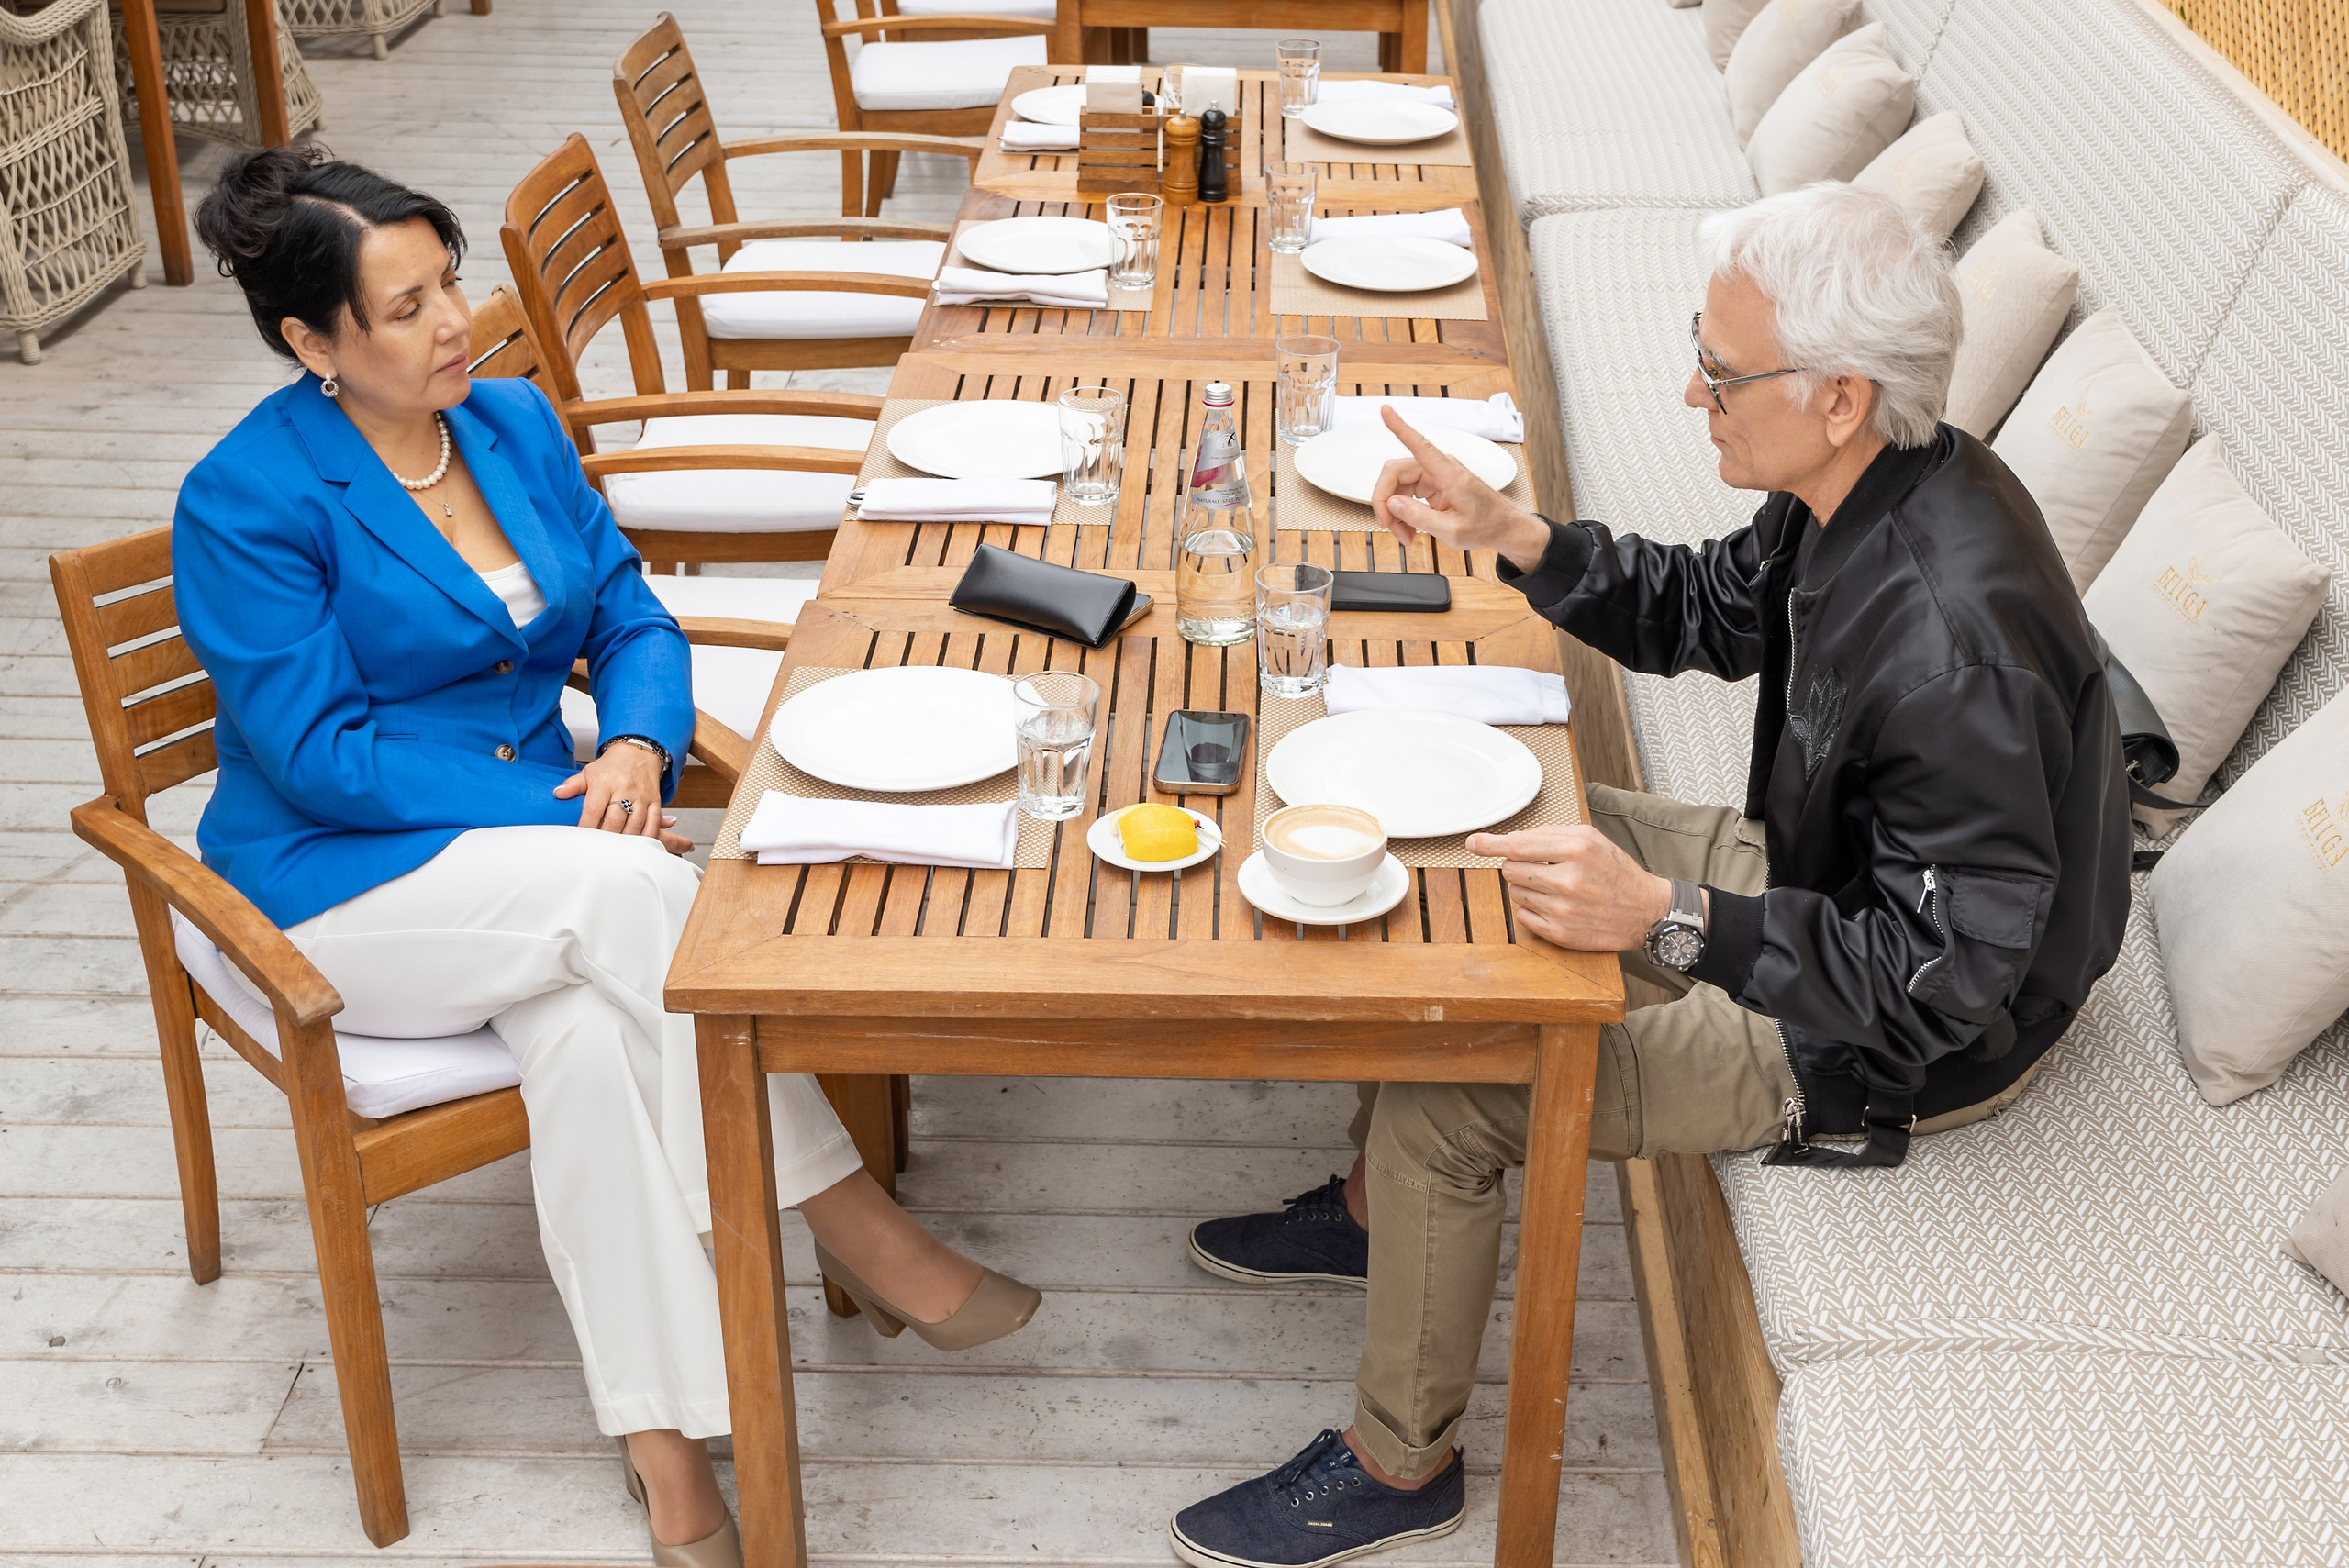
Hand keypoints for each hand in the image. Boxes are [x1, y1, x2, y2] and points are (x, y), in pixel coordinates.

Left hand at [554, 742, 669, 843]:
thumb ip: (573, 785)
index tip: (581, 838)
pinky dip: (647, 835)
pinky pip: (653, 822)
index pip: (594, 809)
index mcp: (605, 781)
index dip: (587, 826)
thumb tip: (558, 794)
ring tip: (616, 849)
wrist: (638, 753)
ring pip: (635, 823)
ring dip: (625, 839)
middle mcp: (625, 788)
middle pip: (615, 819)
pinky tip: (639, 844)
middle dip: (606, 836)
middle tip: (598, 848)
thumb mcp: (589, 772)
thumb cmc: (612, 766)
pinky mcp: (655, 801)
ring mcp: (642, 796)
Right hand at [1369, 406, 1552, 568]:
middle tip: (1388, 526)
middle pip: (1395, 473)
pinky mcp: (1432, 484)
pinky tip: (1409, 528)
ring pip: (1397, 486)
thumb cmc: (1485, 526)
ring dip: (1394, 512)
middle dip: (1385, 502)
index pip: (1420, 445)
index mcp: (1449, 474)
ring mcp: (1435, 475)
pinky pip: (1406, 493)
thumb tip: (1393, 503)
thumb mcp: (1452, 531)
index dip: (1399, 427)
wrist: (1502, 527)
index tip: (1385, 410)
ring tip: (1405, 535)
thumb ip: (1420, 517)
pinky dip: (1403, 512)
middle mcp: (1439, 468)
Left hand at [1464, 824, 1672, 951]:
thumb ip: (1550, 834)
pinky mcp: (1560, 934)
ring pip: (1516, 894)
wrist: (1646, 912)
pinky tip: (1557, 906)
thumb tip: (1509, 840)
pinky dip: (1533, 910)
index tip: (1474, 843)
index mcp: (1577, 850)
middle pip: (1510, 870)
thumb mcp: (1591, 839)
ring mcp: (1563, 910)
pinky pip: (1524, 917)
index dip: (1491, 844)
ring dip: (1527, 888)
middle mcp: (1568, 880)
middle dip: (1519, 866)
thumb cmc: (1615, 872)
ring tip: (1556, 888)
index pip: (1518, 845)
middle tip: (1542, 868)